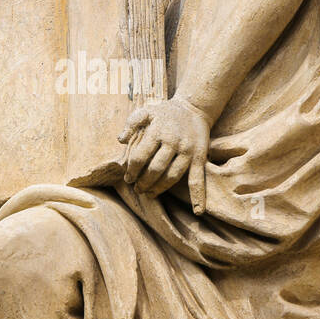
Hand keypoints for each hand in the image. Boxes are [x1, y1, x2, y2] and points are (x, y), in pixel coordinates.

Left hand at [119, 96, 209, 213]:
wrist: (194, 108)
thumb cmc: (166, 112)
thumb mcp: (147, 110)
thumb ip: (131, 123)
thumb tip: (120, 140)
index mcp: (157, 132)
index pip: (140, 156)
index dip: (132, 170)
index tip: (127, 178)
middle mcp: (173, 142)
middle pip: (155, 169)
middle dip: (143, 182)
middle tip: (137, 188)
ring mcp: (187, 151)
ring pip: (172, 176)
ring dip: (159, 188)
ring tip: (149, 194)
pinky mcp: (199, 158)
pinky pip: (198, 179)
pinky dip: (199, 196)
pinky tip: (198, 211)